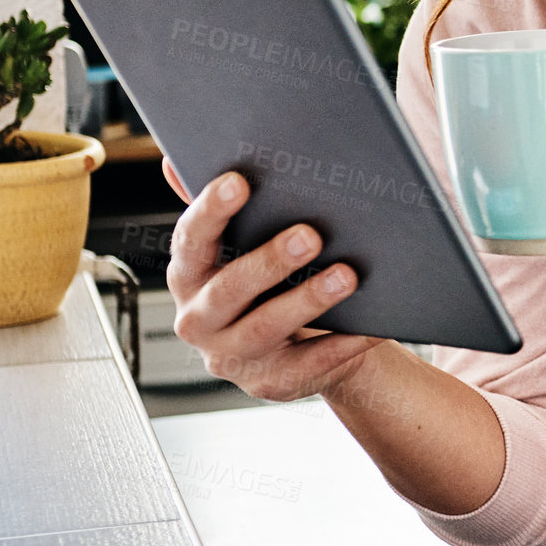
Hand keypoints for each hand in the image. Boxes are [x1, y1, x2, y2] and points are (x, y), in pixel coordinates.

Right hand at [161, 157, 386, 401]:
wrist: (295, 344)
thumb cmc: (269, 279)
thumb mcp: (241, 244)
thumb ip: (217, 208)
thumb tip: (175, 162)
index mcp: (189, 275)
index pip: (190, 241)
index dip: (210, 211)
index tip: (238, 181)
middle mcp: (199, 319)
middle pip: (229, 290)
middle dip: (269, 261)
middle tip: (310, 235)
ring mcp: (232, 355)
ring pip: (266, 328)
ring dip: (307, 300)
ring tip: (347, 275)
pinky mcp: (270, 383)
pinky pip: (308, 364)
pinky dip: (341, 343)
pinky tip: (369, 324)